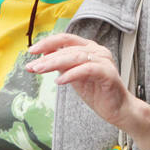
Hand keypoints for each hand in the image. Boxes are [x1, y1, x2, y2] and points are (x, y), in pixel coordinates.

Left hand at [26, 33, 149, 149]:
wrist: (118, 110)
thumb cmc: (97, 92)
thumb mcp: (74, 76)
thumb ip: (61, 65)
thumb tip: (40, 59)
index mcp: (88, 47)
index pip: (65, 39)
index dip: (48, 42)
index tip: (31, 51)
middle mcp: (97, 50)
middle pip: (68, 49)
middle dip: (47, 57)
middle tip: (32, 66)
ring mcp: (104, 60)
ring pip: (75, 57)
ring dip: (55, 63)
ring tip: (39, 70)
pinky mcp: (108, 73)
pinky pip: (87, 70)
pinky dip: (71, 74)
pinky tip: (59, 80)